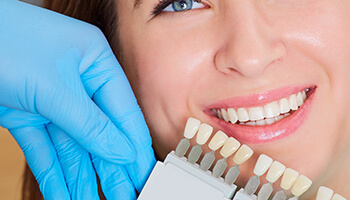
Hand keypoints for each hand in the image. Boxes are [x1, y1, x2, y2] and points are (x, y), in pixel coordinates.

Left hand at [0, 1, 154, 198]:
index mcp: (94, 62)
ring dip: (82, 176)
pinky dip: (53, 172)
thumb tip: (121, 150)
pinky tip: (66, 193)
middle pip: (99, 132)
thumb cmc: (3, 40)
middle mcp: (76, 81)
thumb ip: (89, 123)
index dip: (133, 143)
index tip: (142, 172)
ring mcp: (51, 99)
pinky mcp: (27, 114)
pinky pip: (44, 148)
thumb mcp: (55, 86)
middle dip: (110, 167)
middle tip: (124, 194)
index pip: (123, 110)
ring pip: (72, 145)